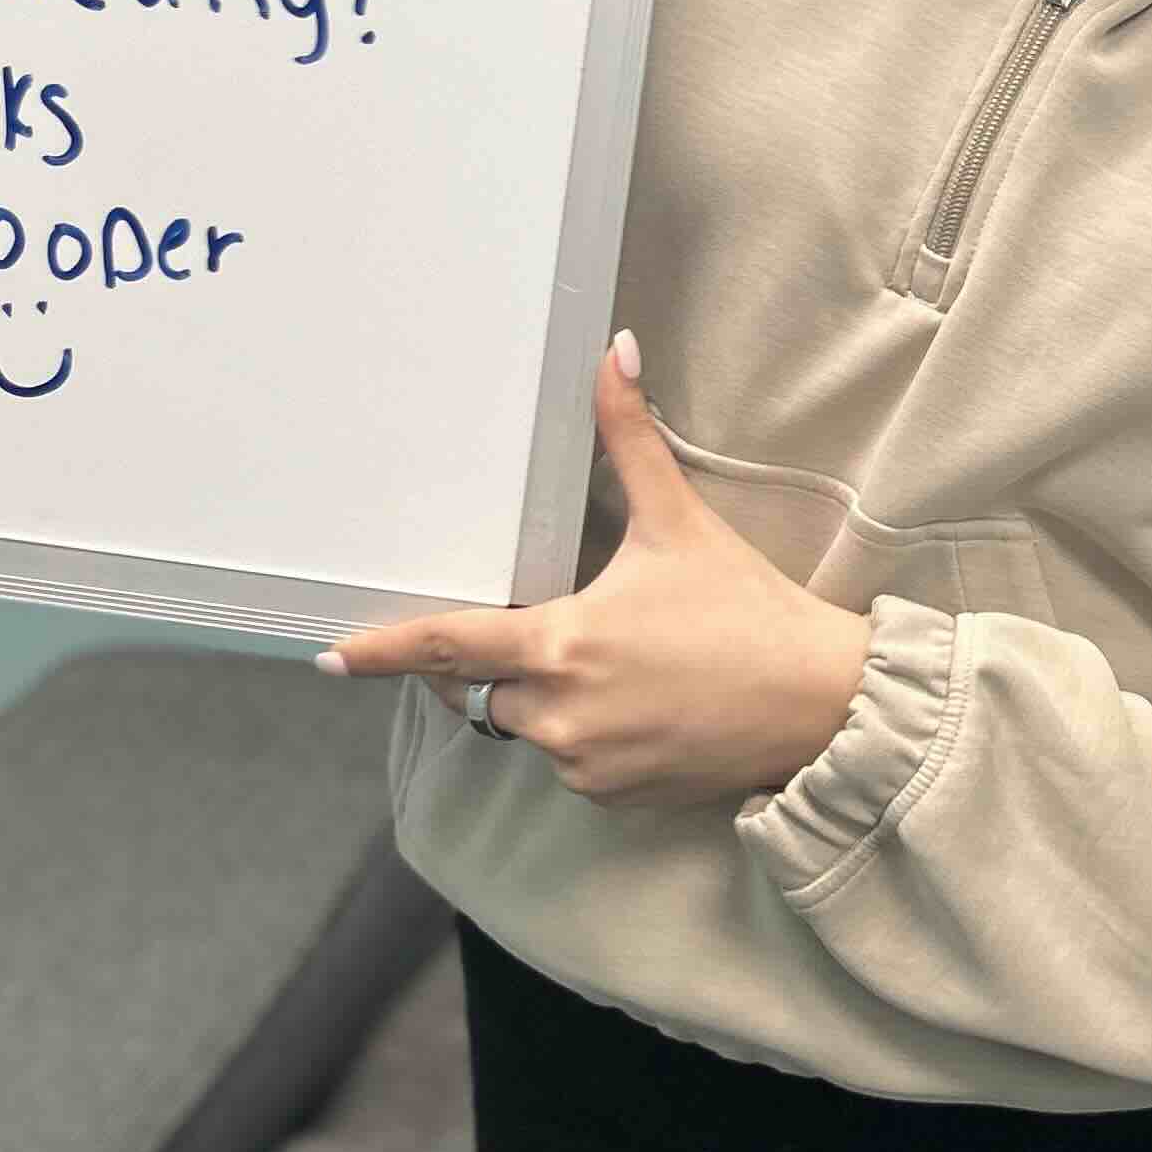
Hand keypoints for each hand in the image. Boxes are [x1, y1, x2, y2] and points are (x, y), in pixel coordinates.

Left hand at [316, 338, 874, 809]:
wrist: (821, 705)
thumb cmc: (748, 611)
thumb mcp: (679, 522)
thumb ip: (632, 440)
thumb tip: (614, 352)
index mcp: (560, 644)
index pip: (446, 649)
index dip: (383, 652)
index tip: (330, 659)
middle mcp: (558, 715)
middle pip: (489, 692)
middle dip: (508, 665)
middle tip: (559, 631)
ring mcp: (586, 766)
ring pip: (534, 730)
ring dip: (555, 702)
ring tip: (631, 667)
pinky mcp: (617, 800)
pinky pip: (575, 767)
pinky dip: (592, 738)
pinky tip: (648, 706)